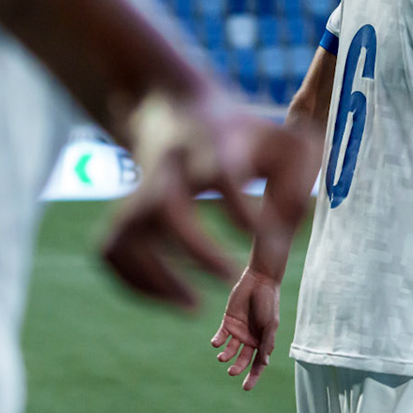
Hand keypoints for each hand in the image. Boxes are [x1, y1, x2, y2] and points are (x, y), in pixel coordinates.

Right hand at [100, 90, 315, 309]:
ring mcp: (138, 191)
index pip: (220, 173)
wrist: (174, 106)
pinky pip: (114, 253)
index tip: (267, 237)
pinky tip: (172, 295)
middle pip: (167, 207)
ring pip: (128, 236)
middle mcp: (169, 168)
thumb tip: (289, 235)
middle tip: (228, 275)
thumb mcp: (282, 144)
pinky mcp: (121, 211)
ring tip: (195, 306)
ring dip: (157, 278)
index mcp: (213, 145)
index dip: (240, 209)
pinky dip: (135, 282)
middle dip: (196, 248)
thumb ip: (298, 186)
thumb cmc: (243, 135)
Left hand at [211, 267, 281, 390]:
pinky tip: (216, 343)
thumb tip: (264, 364)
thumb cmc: (268, 303)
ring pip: (230, 350)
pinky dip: (217, 341)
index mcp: (262, 342)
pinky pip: (220, 336)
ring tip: (222, 357)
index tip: (246, 388)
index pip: (257, 364)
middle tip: (231, 372)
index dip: (253, 376)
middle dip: (237, 368)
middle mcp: (250, 339)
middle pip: (242, 359)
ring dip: (225, 355)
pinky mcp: (227, 321)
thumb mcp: (270, 325)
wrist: (259, 281)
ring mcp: (238, 331)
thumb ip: (267, 343)